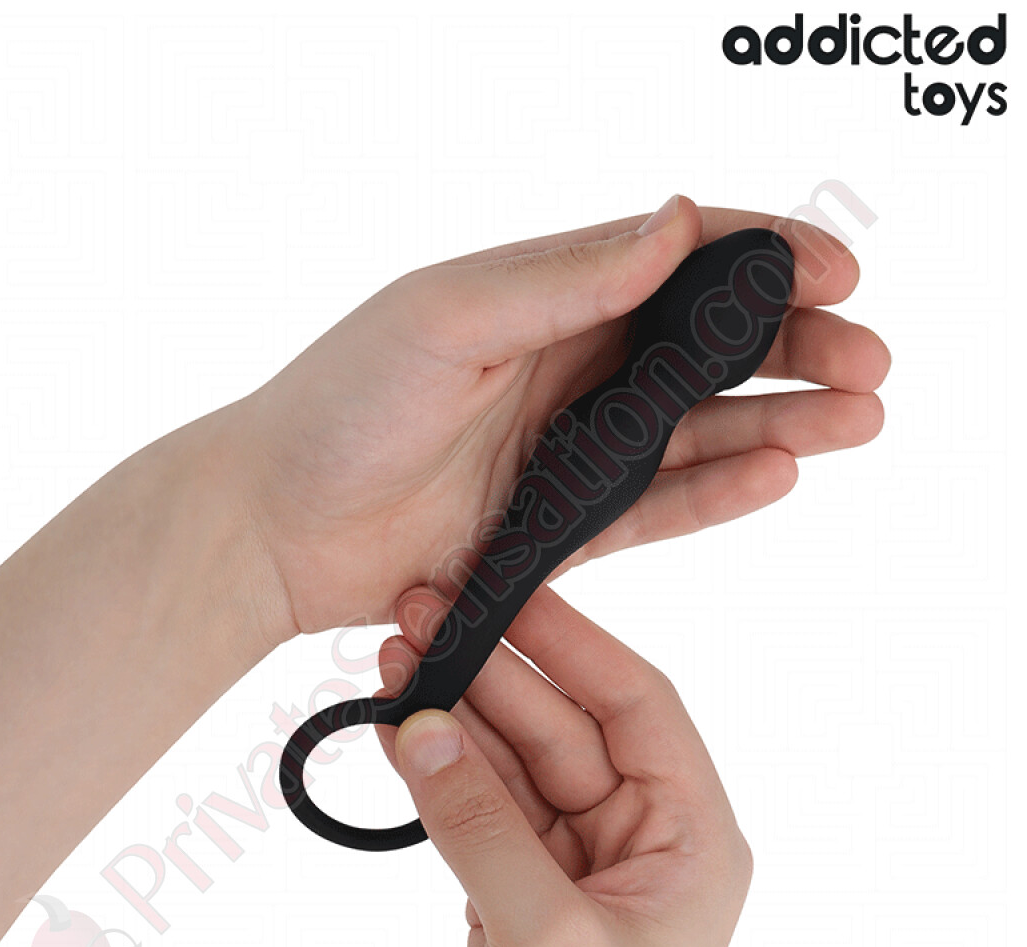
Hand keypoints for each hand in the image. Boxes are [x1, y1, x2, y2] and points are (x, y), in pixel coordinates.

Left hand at [238, 196, 888, 637]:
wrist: (274, 524)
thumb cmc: (337, 407)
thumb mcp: (446, 318)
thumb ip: (564, 279)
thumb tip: (677, 222)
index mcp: (543, 295)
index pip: (678, 259)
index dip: (765, 259)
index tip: (840, 273)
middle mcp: (564, 365)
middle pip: (707, 348)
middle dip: (795, 349)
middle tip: (869, 365)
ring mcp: (565, 449)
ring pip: (695, 430)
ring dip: (777, 423)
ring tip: (855, 422)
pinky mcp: (557, 526)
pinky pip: (653, 506)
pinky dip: (714, 493)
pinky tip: (776, 475)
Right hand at [374, 585, 753, 946]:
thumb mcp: (545, 935)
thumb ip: (481, 824)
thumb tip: (422, 725)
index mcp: (688, 836)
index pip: (634, 703)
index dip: (570, 641)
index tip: (506, 590)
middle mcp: (638, 837)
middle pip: (560, 723)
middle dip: (490, 672)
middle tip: (419, 618)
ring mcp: (574, 860)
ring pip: (513, 759)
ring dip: (456, 713)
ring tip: (393, 657)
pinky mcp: (520, 885)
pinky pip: (480, 804)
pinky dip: (439, 768)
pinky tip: (397, 725)